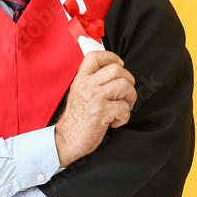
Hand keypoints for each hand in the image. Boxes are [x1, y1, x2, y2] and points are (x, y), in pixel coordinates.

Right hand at [54, 50, 135, 165]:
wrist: (66, 140)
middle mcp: (87, 85)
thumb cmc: (76, 119)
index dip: (112, 57)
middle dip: (128, 81)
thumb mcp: (79, 93)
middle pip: (117, 69)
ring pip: (125, 86)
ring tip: (123, 107)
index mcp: (81, 79)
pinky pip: (124, 107)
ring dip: (130, 98)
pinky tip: (116, 121)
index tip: (120, 65)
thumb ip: (92, 82)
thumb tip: (115, 74)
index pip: (95, 56)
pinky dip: (125, 117)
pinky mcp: (101, 112)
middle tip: (125, 94)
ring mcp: (94, 98)